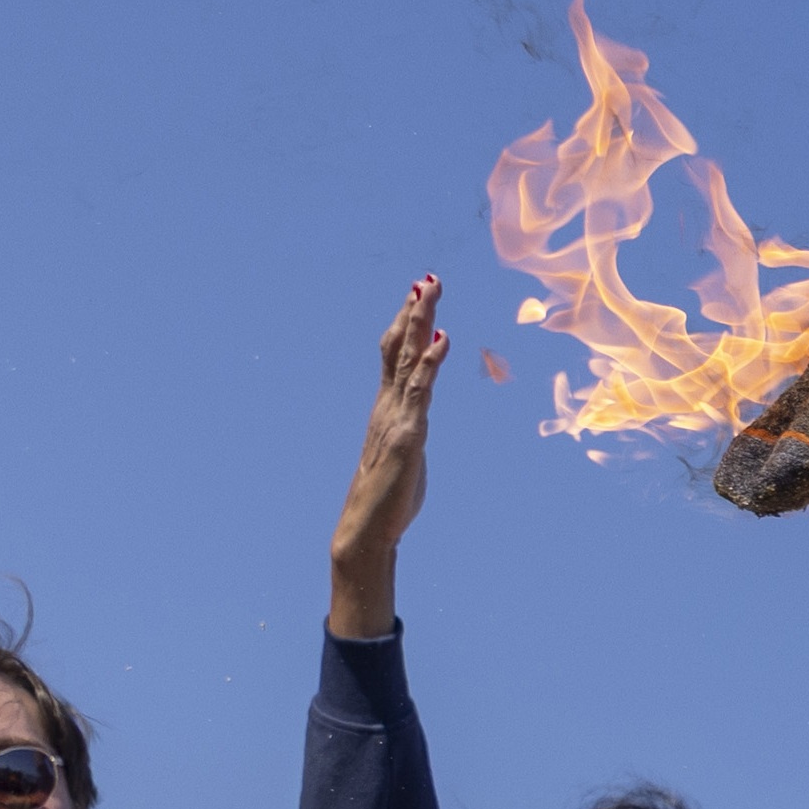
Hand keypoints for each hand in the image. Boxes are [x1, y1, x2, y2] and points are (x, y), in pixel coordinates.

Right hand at [329, 275, 446, 637]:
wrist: (366, 530)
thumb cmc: (388, 500)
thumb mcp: (405, 456)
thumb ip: (410, 434)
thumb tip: (416, 426)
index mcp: (388, 408)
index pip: (397, 356)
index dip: (408, 324)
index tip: (418, 293)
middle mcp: (388, 405)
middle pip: (402, 348)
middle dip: (415, 312)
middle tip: (428, 279)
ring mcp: (396, 417)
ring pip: (409, 361)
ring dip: (422, 324)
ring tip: (431, 292)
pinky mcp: (406, 435)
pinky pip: (420, 392)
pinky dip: (431, 363)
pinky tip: (442, 340)